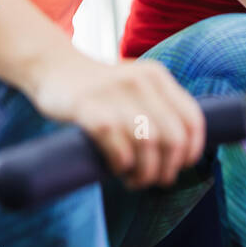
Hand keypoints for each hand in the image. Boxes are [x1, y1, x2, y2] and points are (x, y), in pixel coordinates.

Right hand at [31, 57, 205, 189]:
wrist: (54, 66)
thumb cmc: (100, 89)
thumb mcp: (136, 86)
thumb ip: (160, 108)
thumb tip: (182, 153)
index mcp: (157, 76)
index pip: (192, 119)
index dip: (191, 151)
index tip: (180, 167)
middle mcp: (140, 80)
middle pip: (173, 137)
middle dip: (167, 168)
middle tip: (154, 179)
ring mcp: (113, 92)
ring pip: (148, 143)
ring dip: (144, 172)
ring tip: (133, 179)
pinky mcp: (87, 107)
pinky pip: (117, 145)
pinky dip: (121, 165)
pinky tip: (116, 167)